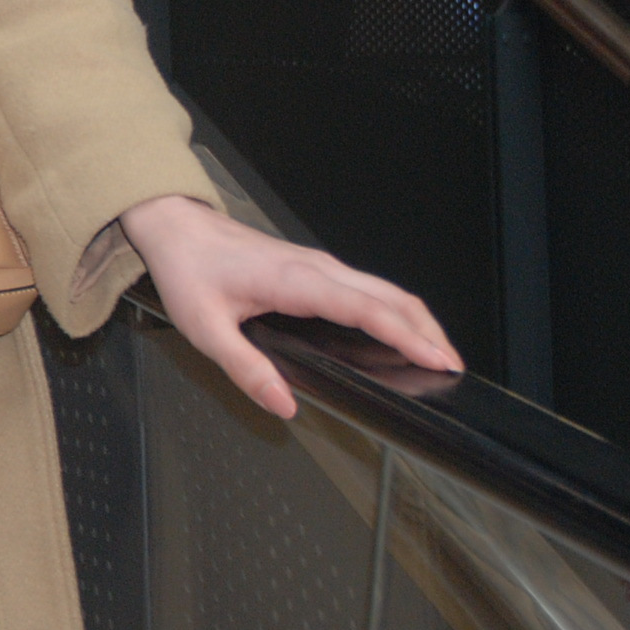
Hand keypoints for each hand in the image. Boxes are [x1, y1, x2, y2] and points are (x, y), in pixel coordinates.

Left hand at [122, 193, 460, 419]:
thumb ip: (245, 368)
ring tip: (438, 355)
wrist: (175, 227)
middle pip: (392, 297)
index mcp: (296, 281)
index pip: (368, 309)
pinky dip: (395, 310)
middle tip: (454, 368)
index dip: (408, 336)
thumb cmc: (188, 270)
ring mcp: (319, 265)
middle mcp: (316, 268)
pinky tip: (399, 332)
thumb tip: (282, 402)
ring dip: (417, 320)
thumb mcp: (205, 328)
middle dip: (429, 331)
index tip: (439, 360)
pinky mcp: (314, 268)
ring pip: (385, 289)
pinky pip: (368, 287)